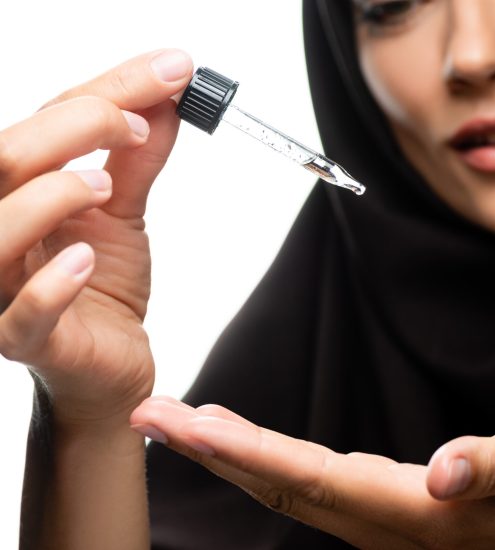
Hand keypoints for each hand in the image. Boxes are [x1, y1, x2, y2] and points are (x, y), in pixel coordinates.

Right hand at [0, 50, 193, 425]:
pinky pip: (23, 313)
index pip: (46, 121)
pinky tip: (85, 259)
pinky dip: (53, 282)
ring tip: (104, 186)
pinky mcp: (26, 340)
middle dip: (78, 125)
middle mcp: (2, 231)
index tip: (169, 74)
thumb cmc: (103, 286)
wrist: (111, 358)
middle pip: (5, 159)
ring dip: (56, 193)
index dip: (108, 90)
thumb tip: (163, 101)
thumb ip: (136, 160)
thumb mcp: (122, 213)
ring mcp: (4, 289)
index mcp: (20, 192)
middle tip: (138, 126)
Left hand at [131, 397, 494, 548]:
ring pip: (286, 486)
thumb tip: (444, 472)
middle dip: (209, 451)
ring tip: (181, 421)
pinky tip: (242, 440)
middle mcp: (386, 522)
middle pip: (279, 485)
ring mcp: (381, 520)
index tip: (186, 424)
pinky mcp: (386, 509)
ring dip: (228, 453)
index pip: (311, 478)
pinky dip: (263, 459)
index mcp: (417, 513)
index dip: (244, 451)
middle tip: (151, 414)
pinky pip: (307, 484)